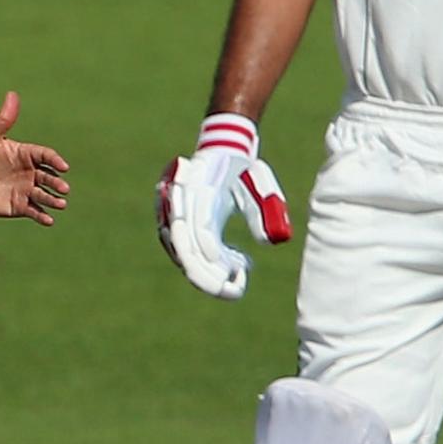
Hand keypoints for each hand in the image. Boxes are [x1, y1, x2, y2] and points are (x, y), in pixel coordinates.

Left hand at [0, 91, 71, 222]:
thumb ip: (4, 119)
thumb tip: (12, 94)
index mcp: (26, 154)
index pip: (46, 156)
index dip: (55, 160)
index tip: (62, 166)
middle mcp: (29, 172)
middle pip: (49, 177)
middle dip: (57, 182)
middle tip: (63, 187)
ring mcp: (25, 190)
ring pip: (44, 195)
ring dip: (53, 200)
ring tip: (60, 204)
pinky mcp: (19, 206)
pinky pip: (34, 211)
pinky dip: (42, 216)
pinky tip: (48, 220)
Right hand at [157, 114, 291, 299]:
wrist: (219, 152)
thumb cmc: (242, 169)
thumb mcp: (259, 183)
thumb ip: (265, 210)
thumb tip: (271, 242)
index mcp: (199, 190)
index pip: (201, 232)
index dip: (216, 256)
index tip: (239, 272)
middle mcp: (180, 205)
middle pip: (185, 252)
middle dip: (208, 278)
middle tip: (234, 291)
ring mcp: (171, 215)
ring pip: (182, 255)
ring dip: (207, 272)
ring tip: (238, 274)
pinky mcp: (173, 225)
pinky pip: (182, 252)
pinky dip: (204, 264)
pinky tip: (229, 264)